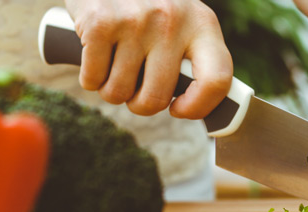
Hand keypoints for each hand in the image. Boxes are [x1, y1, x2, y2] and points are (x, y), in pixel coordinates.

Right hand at [64, 0, 231, 118]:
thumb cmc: (148, 2)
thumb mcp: (183, 17)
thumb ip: (194, 53)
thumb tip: (192, 103)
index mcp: (202, 24)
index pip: (217, 80)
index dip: (199, 106)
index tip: (178, 108)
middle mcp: (172, 22)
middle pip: (157, 98)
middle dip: (140, 104)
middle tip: (134, 89)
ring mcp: (136, 22)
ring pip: (119, 93)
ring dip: (111, 91)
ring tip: (114, 69)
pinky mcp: (100, 23)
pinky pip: (92, 79)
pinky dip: (89, 79)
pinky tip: (94, 62)